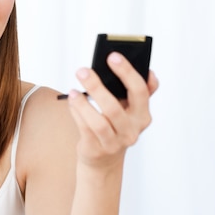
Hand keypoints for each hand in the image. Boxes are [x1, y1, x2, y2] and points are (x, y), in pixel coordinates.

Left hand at [67, 52, 158, 168]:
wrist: (105, 158)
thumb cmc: (114, 125)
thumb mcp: (127, 108)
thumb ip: (131, 89)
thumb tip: (129, 64)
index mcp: (143, 114)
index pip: (141, 91)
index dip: (128, 72)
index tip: (113, 56)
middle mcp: (132, 129)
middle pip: (115, 107)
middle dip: (97, 87)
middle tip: (83, 70)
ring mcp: (115, 142)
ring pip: (99, 122)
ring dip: (83, 104)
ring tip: (73, 92)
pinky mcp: (97, 149)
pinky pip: (85, 129)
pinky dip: (77, 113)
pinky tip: (72, 102)